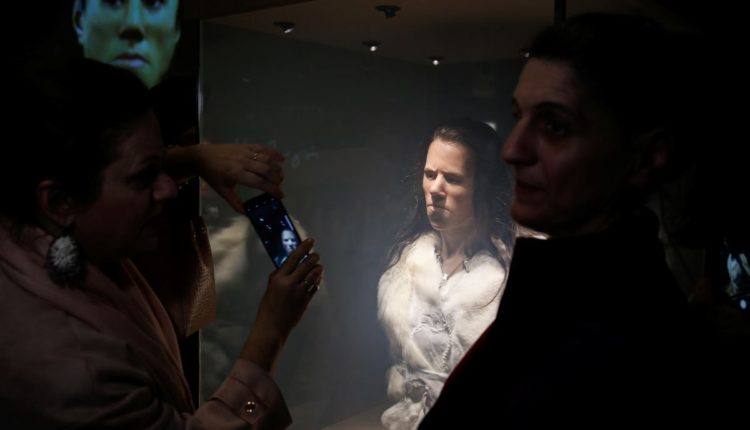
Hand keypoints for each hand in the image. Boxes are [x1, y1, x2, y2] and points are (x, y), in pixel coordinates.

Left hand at [196, 144, 284, 212]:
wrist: (202, 157)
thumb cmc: (212, 175)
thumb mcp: (222, 191)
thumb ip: (235, 202)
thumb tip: (247, 213)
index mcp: (236, 174)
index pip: (259, 183)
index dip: (272, 189)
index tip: (280, 196)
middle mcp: (243, 162)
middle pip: (266, 170)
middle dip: (276, 179)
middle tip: (280, 186)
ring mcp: (245, 152)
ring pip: (266, 159)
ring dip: (276, 167)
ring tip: (281, 176)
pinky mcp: (245, 146)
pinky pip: (262, 148)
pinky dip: (274, 153)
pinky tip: (282, 158)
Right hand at [240, 238, 323, 372]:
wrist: (272, 326)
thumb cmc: (268, 307)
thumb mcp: (270, 288)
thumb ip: (279, 276)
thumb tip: (288, 265)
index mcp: (278, 278)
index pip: (293, 258)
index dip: (303, 248)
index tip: (310, 241)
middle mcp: (289, 283)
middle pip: (306, 265)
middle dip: (314, 258)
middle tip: (316, 255)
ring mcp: (299, 292)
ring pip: (313, 275)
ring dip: (318, 268)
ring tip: (319, 266)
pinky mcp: (305, 301)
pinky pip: (314, 286)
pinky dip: (317, 281)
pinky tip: (317, 278)